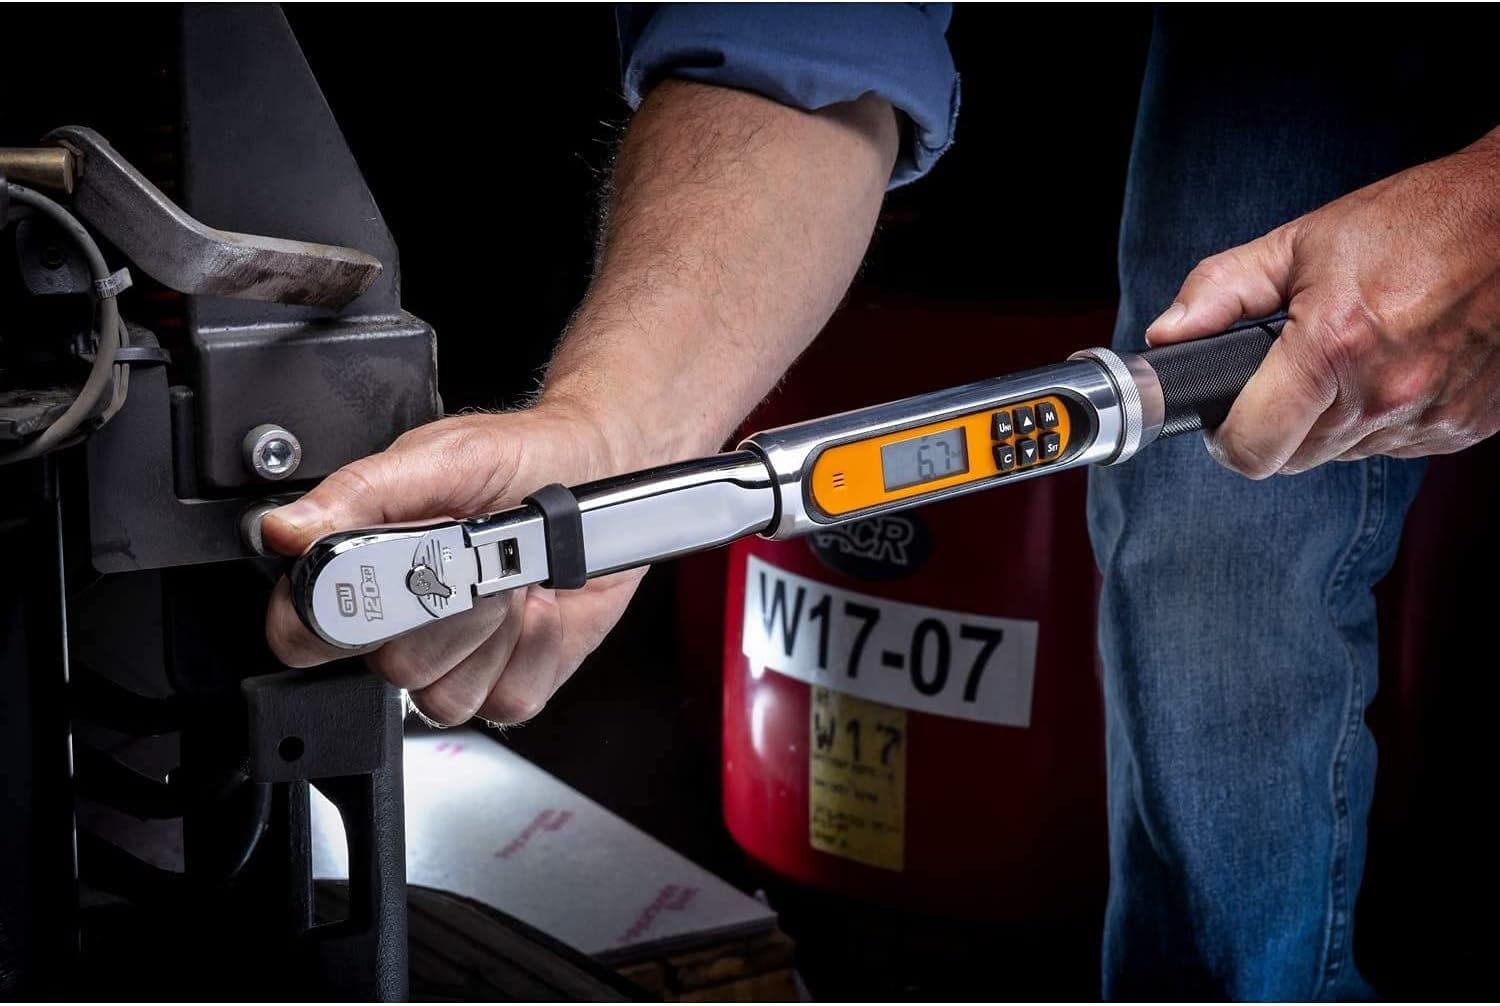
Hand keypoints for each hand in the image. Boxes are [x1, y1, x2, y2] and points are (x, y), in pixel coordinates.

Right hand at [261, 403, 646, 726]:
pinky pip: (508, 700)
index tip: (390, 578)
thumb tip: (285, 528)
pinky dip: (536, 652)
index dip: (335, 622)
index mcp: (364, 568)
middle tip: (475, 558)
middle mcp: (404, 623)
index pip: (304, 634)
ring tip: (510, 578)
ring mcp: (458, 658)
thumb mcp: (438, 458)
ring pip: (444, 697)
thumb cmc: (518, 459)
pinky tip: (540, 608)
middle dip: (443, 611)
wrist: (601, 472)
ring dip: (490, 632)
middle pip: (387, 669)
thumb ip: (361, 492)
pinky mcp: (513, 679)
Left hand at [1146, 128, 1499, 477]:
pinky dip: (1384, 418)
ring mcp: (1431, 417)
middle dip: (1277, 424)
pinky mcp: (1466, 426)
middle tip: (1288, 374)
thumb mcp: (1303, 242)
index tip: (1225, 417)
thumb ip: (1221, 290)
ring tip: (1351, 355)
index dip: (1226, 439)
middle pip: (1294, 458)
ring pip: (1345, 454)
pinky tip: (1396, 364)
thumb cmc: (1418, 221)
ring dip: (1334, 421)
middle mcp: (1385, 395)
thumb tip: (1167, 335)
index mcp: (1333, 349)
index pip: (1252, 450)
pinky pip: (1398, 445)